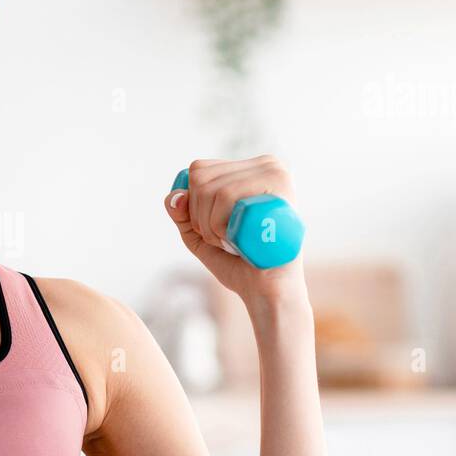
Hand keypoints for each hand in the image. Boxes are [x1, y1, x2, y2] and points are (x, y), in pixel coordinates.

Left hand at [163, 154, 307, 306]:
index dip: (194, 205)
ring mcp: (277, 173)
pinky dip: (219, 225)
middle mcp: (268, 164)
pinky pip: (226, 196)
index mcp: (251, 169)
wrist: (268, 292)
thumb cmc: (239, 262)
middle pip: (201, 177)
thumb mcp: (200, 234)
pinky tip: (238, 240)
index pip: (199, 169)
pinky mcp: (281, 187)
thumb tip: (175, 196)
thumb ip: (181, 213)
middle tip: (225, 240)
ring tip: (234, 242)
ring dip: (211, 227)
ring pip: (213, 189)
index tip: (216, 230)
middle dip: (201, 218)